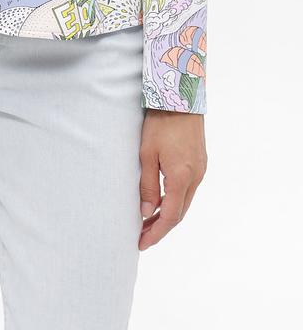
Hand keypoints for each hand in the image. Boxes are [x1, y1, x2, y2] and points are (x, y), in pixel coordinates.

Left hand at [139, 109, 206, 249]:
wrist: (181, 97)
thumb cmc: (160, 123)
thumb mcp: (147, 154)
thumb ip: (148, 185)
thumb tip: (147, 212)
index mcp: (182, 177)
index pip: (170, 216)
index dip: (156, 232)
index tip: (142, 243)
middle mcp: (196, 177)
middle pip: (180, 212)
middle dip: (161, 227)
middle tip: (141, 236)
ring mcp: (200, 169)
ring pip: (185, 201)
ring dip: (168, 213)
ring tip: (147, 220)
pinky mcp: (199, 161)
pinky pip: (187, 189)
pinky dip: (174, 200)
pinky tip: (161, 200)